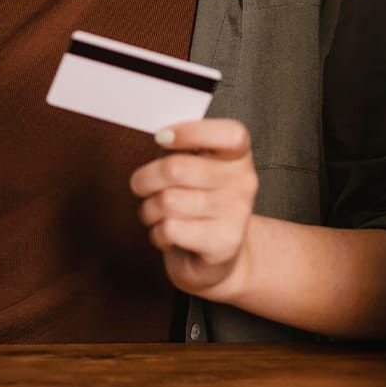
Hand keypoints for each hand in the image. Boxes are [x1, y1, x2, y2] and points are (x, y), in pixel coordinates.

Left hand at [128, 118, 259, 299]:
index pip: (229, 135)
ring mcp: (236, 213)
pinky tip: (169, 235)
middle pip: (177, 169)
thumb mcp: (193, 168)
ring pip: (168, 201)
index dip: (192, 132)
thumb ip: (182, 149)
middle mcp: (244, 182)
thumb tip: (162, 136)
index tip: (162, 137)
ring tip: (158, 214)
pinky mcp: (224, 243)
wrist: (217, 255)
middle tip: (142, 186)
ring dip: (150, 210)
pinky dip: (158, 234)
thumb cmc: (197, 203)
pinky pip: (170, 229)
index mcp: (238, 156)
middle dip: (146, 179)